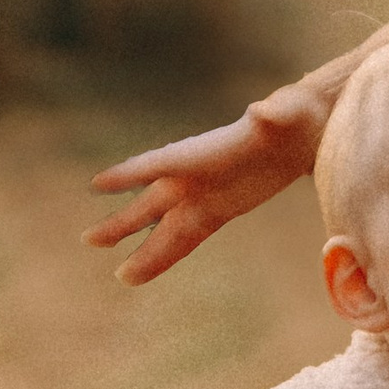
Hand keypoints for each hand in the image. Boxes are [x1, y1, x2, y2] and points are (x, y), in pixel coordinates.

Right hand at [87, 93, 322, 282]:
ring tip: (122, 277)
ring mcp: (201, 195)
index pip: (161, 163)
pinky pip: (185, 239)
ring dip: (145, 253)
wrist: (300, 131)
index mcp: (202, 150)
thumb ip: (273, 114)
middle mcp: (192, 175)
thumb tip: (265, 111)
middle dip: (122, 223)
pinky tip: (145, 273)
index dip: (132, 173)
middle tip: (88, 240)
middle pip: (150, 203)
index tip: (98, 184)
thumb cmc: (290, 115)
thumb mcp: (284, 113)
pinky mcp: (216, 211)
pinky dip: (166, 256)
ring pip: (165, 230)